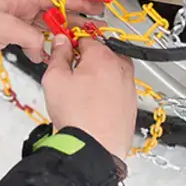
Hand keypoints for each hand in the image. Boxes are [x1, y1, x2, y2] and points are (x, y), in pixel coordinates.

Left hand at [0, 0, 103, 64]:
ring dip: (58, 36)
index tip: (99, 7)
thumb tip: (44, 50)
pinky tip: (47, 56)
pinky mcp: (6, 35)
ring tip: (77, 45)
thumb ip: (30, 37)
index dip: (79, 3)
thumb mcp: (4, 27)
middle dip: (74, 20)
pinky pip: (31, 38)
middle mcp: (20, 5)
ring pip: (44, 26)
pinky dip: (40, 47)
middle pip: (54, 12)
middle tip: (95, 30)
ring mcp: (14, 20)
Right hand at [42, 35, 136, 158]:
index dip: (72, 41)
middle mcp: (121, 68)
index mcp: (102, 57)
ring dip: (98, 74)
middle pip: (102, 52)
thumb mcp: (54, 79)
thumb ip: (58, 55)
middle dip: (87, 58)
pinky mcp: (131, 103)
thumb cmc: (76, 117)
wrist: (94, 148)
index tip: (65, 47)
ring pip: (111, 71)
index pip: (86, 37)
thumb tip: (62, 42)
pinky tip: (92, 104)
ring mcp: (129, 86)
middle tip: (71, 72)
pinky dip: (106, 91)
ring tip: (81, 92)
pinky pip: (117, 88)